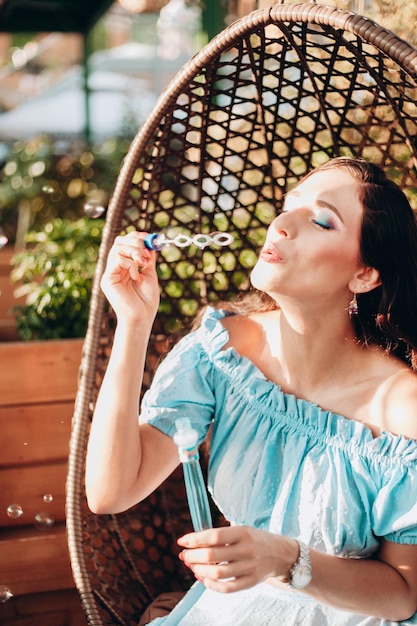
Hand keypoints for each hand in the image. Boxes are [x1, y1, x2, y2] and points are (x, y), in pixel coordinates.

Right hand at [100, 231, 159, 322]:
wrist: (141, 318)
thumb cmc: (146, 301)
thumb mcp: (150, 275)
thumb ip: (148, 259)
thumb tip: (150, 243)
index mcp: (124, 267)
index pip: (125, 243)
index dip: (136, 237)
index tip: (149, 238)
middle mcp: (114, 268)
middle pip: (119, 242)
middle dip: (135, 242)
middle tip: (147, 253)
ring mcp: (109, 273)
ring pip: (117, 247)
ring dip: (134, 251)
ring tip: (144, 263)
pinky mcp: (107, 279)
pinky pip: (117, 260)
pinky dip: (130, 264)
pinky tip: (136, 276)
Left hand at [177, 525, 295, 592]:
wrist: (281, 554)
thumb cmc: (255, 540)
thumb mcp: (241, 530)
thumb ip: (220, 536)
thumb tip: (192, 542)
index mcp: (243, 532)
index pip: (214, 536)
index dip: (195, 539)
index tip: (182, 541)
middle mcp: (247, 550)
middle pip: (212, 556)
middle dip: (193, 556)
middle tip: (184, 555)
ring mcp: (249, 568)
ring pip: (217, 573)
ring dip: (199, 569)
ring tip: (191, 565)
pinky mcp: (251, 582)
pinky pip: (227, 588)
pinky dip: (211, 585)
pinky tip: (203, 577)